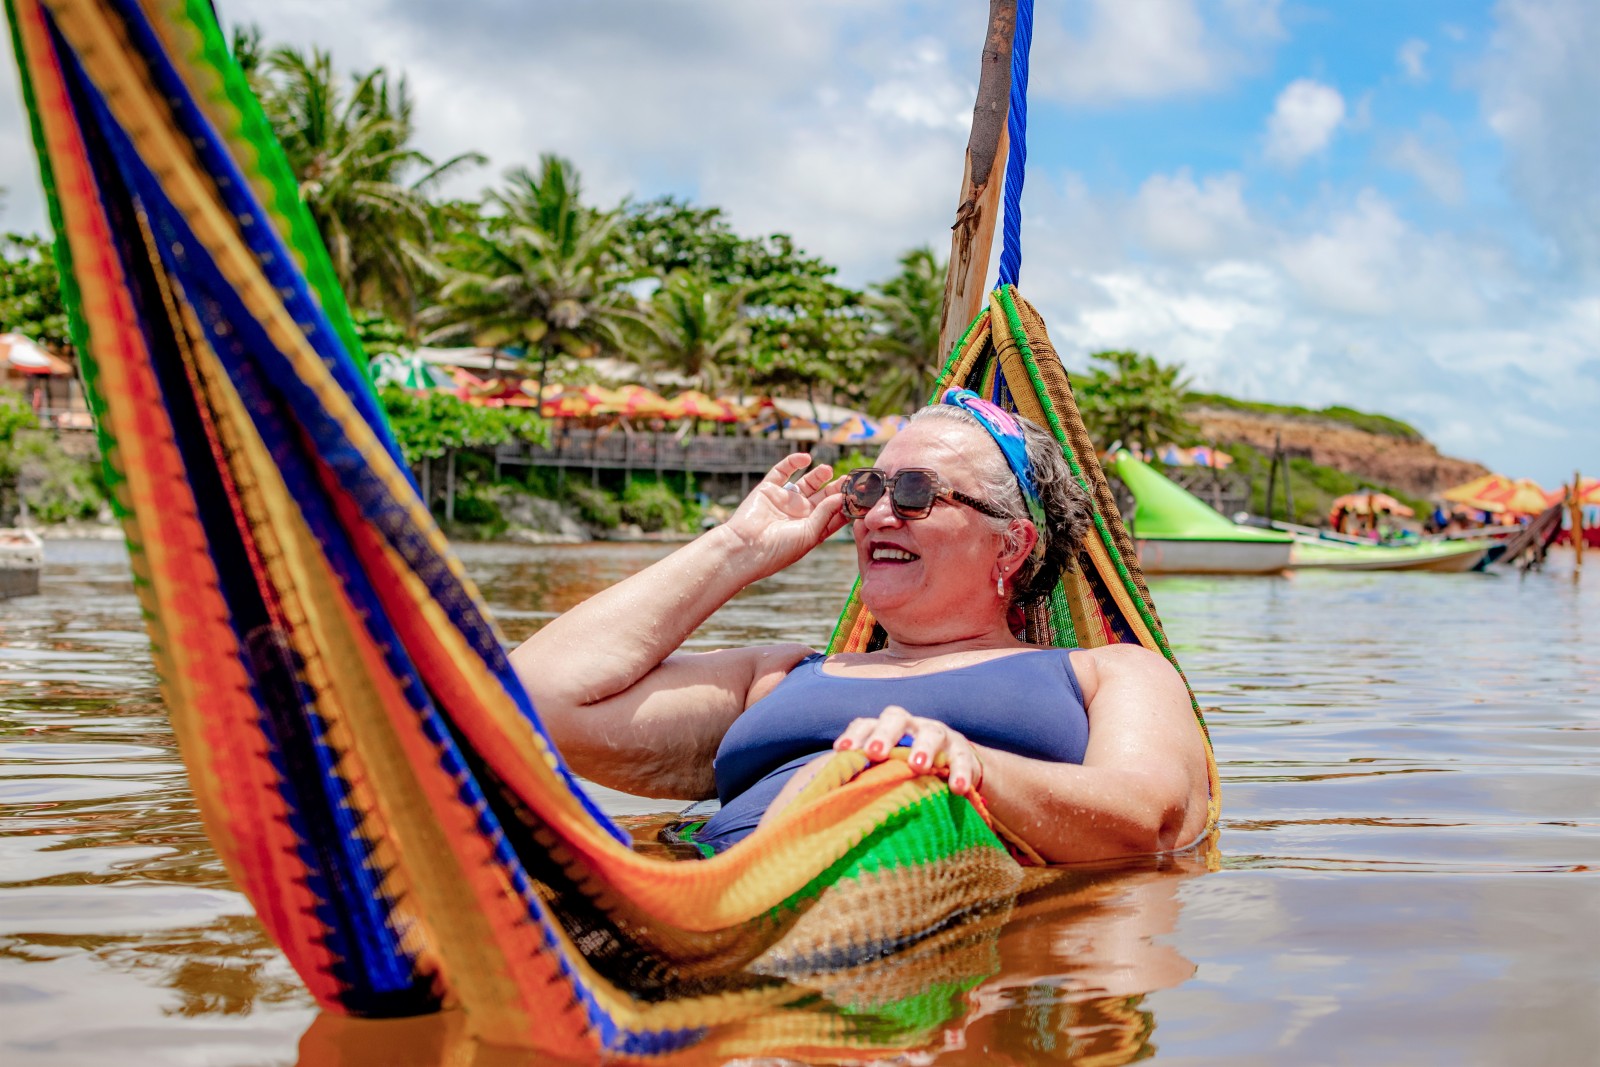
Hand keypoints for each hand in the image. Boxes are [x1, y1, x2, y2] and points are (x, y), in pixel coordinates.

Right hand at [720, 453, 847, 576]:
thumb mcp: (809, 534)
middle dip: (836, 487)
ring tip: (827, 469)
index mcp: (811, 529)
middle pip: (823, 496)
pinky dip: (793, 462)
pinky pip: (782, 472)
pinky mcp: (768, 489)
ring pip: (805, 483)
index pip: (833, 514)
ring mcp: (784, 501)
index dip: (846, 504)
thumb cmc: (779, 549)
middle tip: (848, 478)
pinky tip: (805, 458)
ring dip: (818, 475)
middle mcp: (799, 514)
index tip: (861, 494)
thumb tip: (841, 496)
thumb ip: (826, 513)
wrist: (746, 548)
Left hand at [833, 705, 985, 796]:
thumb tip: (827, 796)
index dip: (854, 735)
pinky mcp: (962, 751)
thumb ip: (863, 776)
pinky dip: (960, 773)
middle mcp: (910, 726)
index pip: (867, 724)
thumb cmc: (907, 770)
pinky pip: (963, 759)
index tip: (841, 751)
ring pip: (931, 733)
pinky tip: (957, 788)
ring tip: (917, 766)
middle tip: (875, 752)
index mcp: (886, 730)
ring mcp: (938, 735)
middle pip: (895, 719)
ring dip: (923, 748)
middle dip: (884, 734)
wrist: (955, 767)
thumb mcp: (887, 769)